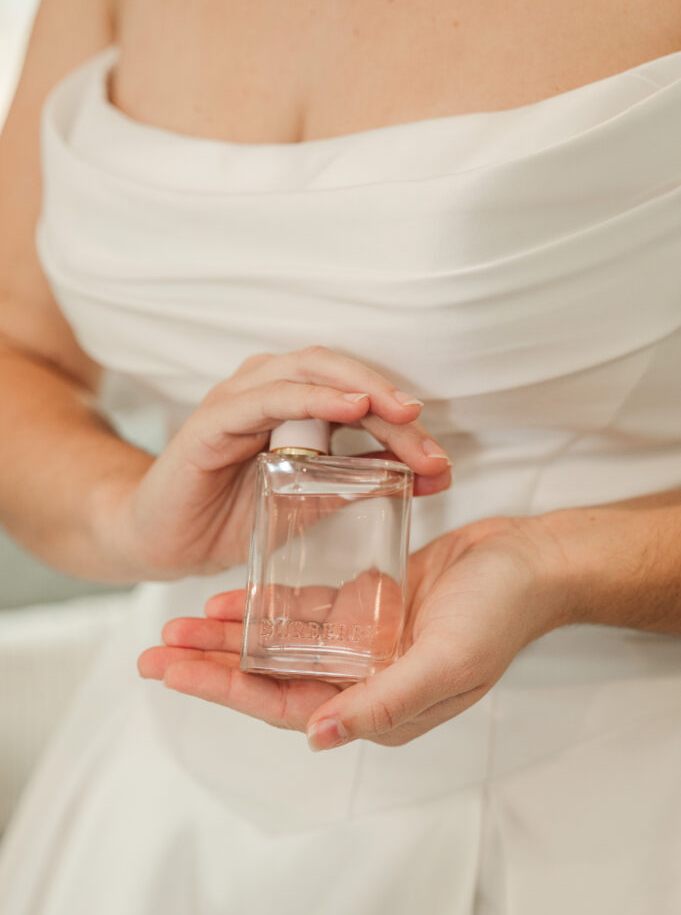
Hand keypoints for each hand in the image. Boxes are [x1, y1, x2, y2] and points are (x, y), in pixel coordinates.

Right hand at [101, 346, 451, 578]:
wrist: (164, 543)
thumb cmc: (234, 516)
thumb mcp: (314, 499)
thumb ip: (364, 480)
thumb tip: (434, 473)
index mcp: (291, 403)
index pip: (354, 391)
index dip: (399, 420)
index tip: (438, 459)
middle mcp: (266, 390)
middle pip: (336, 371)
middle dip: (386, 396)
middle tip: (423, 427)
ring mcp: (237, 400)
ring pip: (305, 371)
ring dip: (357, 388)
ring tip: (398, 412)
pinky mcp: (211, 422)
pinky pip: (265, 398)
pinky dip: (309, 397)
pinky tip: (346, 408)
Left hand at [138, 515, 571, 748]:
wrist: (533, 563)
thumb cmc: (499, 613)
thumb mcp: (445, 662)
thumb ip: (385, 702)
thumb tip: (318, 737)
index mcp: (379, 707)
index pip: (283, 705)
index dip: (223, 689)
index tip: (170, 670)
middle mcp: (365, 680)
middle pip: (271, 677)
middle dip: (211, 665)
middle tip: (153, 652)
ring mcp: (365, 642)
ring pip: (282, 644)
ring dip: (232, 635)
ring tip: (178, 623)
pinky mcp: (371, 605)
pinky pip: (308, 611)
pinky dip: (269, 606)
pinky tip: (233, 597)